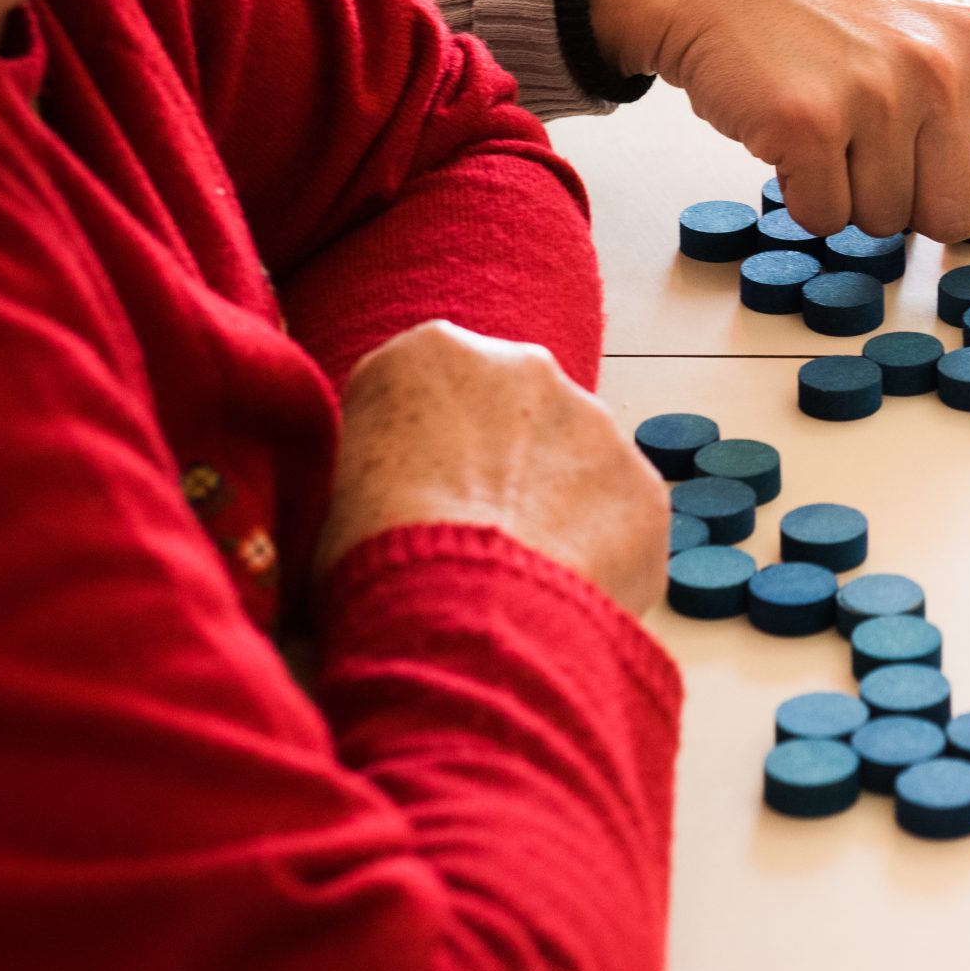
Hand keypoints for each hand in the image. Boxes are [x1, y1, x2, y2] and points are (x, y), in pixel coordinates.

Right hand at [317, 321, 670, 614]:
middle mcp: (525, 366)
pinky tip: (558, 598)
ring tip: (512, 578)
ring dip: (552, 507)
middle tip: (469, 538)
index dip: (424, 450)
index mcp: (431, 352)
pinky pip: (618, 519)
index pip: (430, 389)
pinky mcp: (645, 487)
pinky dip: (597, 554)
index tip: (414, 496)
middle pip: (513, 415)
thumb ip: (364, 460)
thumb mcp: (325, 489)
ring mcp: (596, 424)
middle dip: (499, 467)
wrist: (454, 619)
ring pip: (573, 463)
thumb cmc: (366, 558)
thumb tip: (374, 488)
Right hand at [587, 0, 969, 267]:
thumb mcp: (916, 52)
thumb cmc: (816, 24)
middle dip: (910, 199)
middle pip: (960, 216)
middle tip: (866, 137)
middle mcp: (942, 69)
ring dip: (852, 196)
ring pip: (891, 224)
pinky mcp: (809, 120)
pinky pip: (828, 218)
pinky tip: (788, 135)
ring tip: (826, 126)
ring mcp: (877, 92)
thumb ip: (966, 125)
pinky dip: (803, 196)